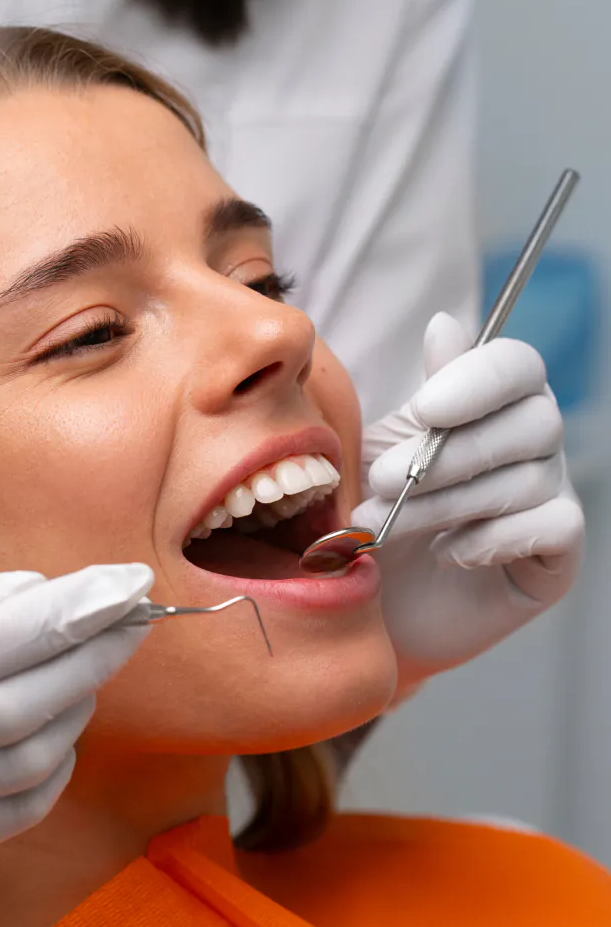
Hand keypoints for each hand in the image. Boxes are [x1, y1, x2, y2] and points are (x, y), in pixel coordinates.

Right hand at [0, 554, 152, 870]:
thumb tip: (45, 593)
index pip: (22, 630)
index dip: (88, 604)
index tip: (135, 581)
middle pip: (45, 695)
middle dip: (100, 650)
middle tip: (133, 619)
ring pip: (44, 752)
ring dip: (76, 706)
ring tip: (78, 673)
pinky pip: (27, 806)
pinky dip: (55, 765)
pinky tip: (51, 731)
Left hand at [354, 312, 584, 690]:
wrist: (369, 603)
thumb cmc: (375, 516)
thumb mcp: (379, 451)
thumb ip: (420, 397)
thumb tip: (446, 323)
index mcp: (495, 404)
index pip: (518, 366)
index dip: (479, 380)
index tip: (426, 408)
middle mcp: (536, 444)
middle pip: (531, 421)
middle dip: (448, 454)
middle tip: (383, 481)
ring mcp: (552, 498)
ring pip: (527, 478)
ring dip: (447, 502)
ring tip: (386, 524)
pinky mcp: (556, 556)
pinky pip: (553, 525)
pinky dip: (495, 537)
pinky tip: (449, 552)